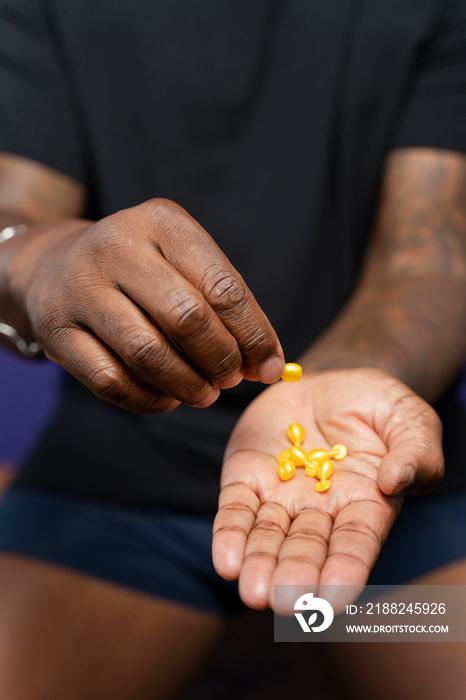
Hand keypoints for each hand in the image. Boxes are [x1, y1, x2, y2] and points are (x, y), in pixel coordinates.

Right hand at [6, 199, 283, 411]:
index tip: (268, 367)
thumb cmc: (141, 269)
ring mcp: (80, 288)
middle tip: (232, 379)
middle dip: (221, 359)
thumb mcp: (184, 264)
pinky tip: (167, 399)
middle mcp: (116, 247)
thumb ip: (226, 307)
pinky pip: (110, 380)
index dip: (253, 335)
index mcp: (161, 222)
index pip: (222, 287)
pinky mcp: (55, 330)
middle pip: (186, 317)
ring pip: (147, 352)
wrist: (55, 266)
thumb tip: (268, 365)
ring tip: (205, 394)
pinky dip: (148, 400)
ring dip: (187, 385)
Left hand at [212, 368, 442, 611]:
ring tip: (252, 590)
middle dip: (295, 575)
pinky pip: (236, 509)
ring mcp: (281, 496)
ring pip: (268, 536)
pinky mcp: (247, 477)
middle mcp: (321, 511)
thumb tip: (396, 481)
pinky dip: (229, 534)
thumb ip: (416, 452)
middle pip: (307, 548)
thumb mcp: (410, 419)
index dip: (346, 569)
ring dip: (259, 563)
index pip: (356, 543)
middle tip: (285, 601)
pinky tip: (226, 561)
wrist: (328, 381)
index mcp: (366, 504)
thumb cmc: (378, 405)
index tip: (334, 599)